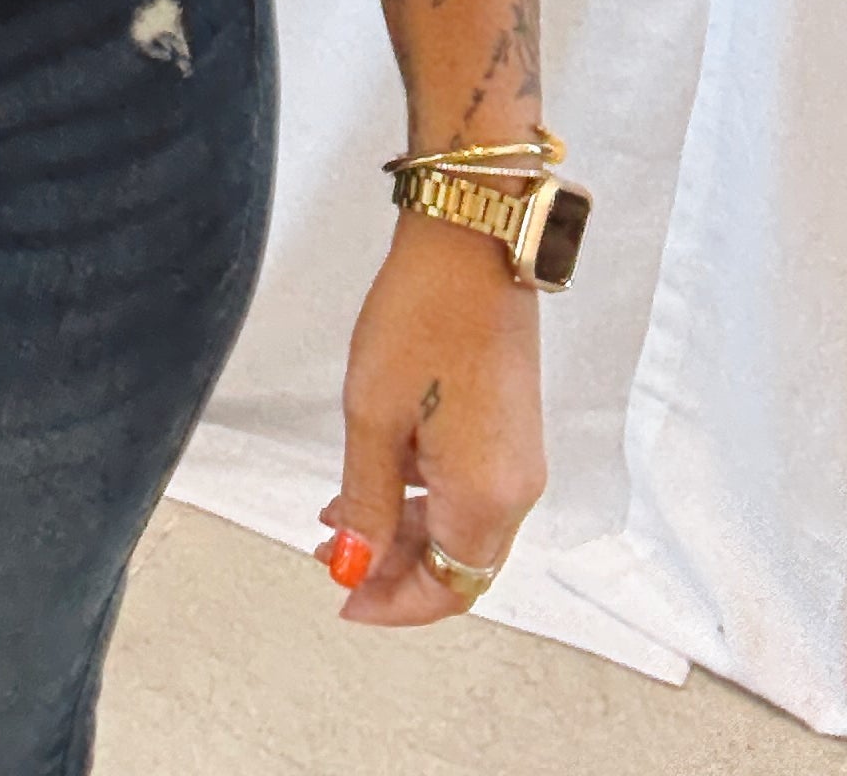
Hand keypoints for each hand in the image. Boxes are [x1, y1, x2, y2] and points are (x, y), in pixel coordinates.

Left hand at [314, 210, 545, 622]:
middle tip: (327, 554)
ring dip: (402, 530)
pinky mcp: (512, 427)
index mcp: (488, 497)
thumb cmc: (419, 320)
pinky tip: (373, 474)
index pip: (449, 588)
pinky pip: (470, 488)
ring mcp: (519, 458)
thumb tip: (354, 566)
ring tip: (335, 515)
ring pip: (461, 526)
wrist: (472, 243)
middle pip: (459, 564)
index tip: (342, 599)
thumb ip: (365, 500)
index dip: (395, 604)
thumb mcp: (373, 415)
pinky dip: (422, 495)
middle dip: (393, 568)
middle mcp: (517, 489)